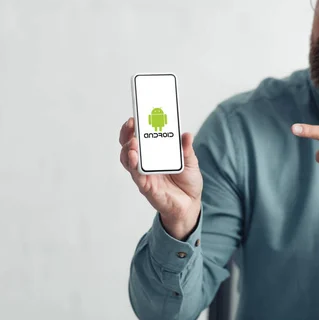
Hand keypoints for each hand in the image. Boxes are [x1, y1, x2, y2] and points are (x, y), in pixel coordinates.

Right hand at [119, 117, 202, 239]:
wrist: (191, 204)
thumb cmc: (187, 181)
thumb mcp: (191, 161)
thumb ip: (187, 149)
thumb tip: (186, 134)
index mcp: (155, 153)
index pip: (139, 137)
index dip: (135, 126)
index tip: (136, 115)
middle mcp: (146, 163)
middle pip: (128, 146)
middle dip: (127, 133)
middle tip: (132, 123)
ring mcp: (144, 175)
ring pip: (128, 160)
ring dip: (128, 149)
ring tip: (133, 141)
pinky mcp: (147, 187)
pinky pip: (137, 176)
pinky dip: (134, 166)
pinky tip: (134, 157)